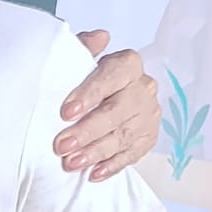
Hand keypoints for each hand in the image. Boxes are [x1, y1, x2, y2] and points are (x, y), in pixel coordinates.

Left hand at [56, 33, 159, 180]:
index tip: (65, 112)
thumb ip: (84, 48)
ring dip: (96, 152)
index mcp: (128, 64)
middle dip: (87, 131)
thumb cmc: (86, 76)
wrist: (103, 96)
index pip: (111, 77)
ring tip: (71, 163)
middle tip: (62, 145)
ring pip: (123, 136)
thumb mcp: (80, 59)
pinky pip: (132, 155)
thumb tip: (100, 37)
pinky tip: (94, 174)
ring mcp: (149, 114)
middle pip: (116, 112)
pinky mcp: (150, 137)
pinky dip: (112, 166)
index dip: (88, 94)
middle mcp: (144, 88)